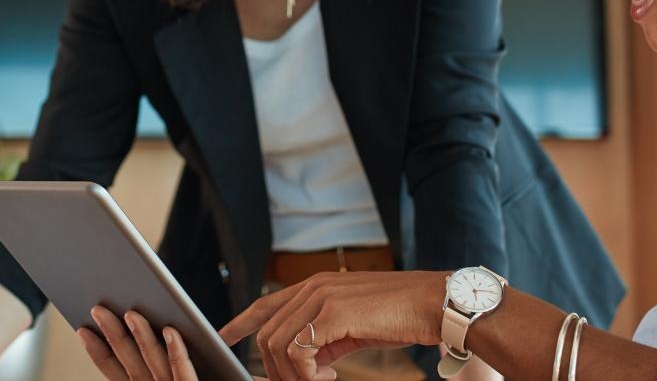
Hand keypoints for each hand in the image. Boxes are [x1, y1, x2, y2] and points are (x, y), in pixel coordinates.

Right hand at [79, 305, 254, 380]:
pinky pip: (185, 375)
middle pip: (130, 365)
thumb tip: (141, 328)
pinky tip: (173, 331)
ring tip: (130, 312)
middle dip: (112, 335)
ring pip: (155, 366)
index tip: (81, 328)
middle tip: (98, 307)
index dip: (98, 352)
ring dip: (141, 337)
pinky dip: (178, 353)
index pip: (117, 373)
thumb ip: (161, 366)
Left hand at [219, 270, 447, 380]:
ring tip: (321, 380)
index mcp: (317, 285)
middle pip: (267, 333)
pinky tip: (331, 375)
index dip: (240, 322)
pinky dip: (307, 373)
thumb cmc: (400, 315)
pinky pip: (299, 352)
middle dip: (275, 368)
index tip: (223, 337)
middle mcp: (313, 287)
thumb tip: (305, 363)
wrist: (433, 304)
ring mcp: (321, 297)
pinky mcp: (333, 313)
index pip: (265, 303)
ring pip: (278, 345)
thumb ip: (325, 339)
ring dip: (293, 375)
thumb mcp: (353, 327)